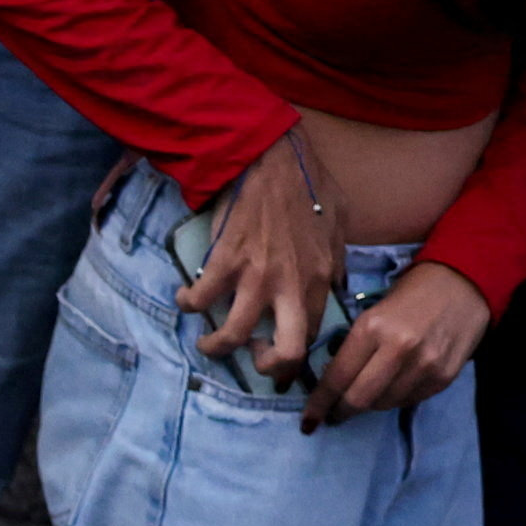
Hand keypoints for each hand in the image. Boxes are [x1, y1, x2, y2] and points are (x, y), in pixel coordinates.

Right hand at [178, 140, 346, 384]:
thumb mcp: (339, 225)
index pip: (314, 336)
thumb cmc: (309, 185)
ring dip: (215, 347)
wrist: (272, 157)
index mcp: (319, 278)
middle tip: (252, 358)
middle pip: (284, 352)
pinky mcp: (223, 261)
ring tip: (207, 343)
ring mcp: (255, 275)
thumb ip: (336, 262)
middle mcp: (289, 285)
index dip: (297, 356)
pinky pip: (199, 299)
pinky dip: (188, 304)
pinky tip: (186, 298)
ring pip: (232, 335)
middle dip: (267, 368)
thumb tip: (336, 287)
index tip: (280, 354)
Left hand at [308, 263, 493, 430]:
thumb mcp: (375, 310)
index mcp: (373, 327)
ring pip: (384, 405)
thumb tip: (333, 380)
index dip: (319, 403)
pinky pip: (409, 401)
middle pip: (359, 399)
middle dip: (341, 412)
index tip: (309, 419)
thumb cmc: (412, 292)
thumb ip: (356, 345)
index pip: (337, 377)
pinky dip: (396, 399)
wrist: (465, 282)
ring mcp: (424, 366)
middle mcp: (399, 349)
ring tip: (368, 395)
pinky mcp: (444, 377)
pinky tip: (395, 386)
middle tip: (334, 415)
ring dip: (370, 405)